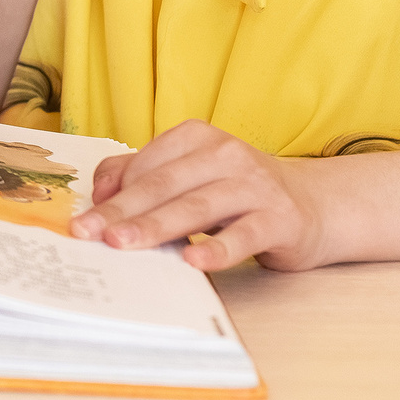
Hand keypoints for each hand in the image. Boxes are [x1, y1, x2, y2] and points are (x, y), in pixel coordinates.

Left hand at [73, 119, 328, 270]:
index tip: (85, 218)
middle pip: (164, 185)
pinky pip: (244, 235)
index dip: (113, 192)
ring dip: (156, 226)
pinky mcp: (279, 218)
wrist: (314, 205)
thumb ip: (142, 173)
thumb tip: (98, 190)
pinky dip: (218, 248)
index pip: (146, 164)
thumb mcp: (190, 174)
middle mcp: (226, 154)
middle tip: (89, 232)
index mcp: (198, 138)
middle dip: (122, 210)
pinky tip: (193, 261)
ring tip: (123, 243)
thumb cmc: (238, 191)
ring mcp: (255, 185)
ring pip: (197, 207)